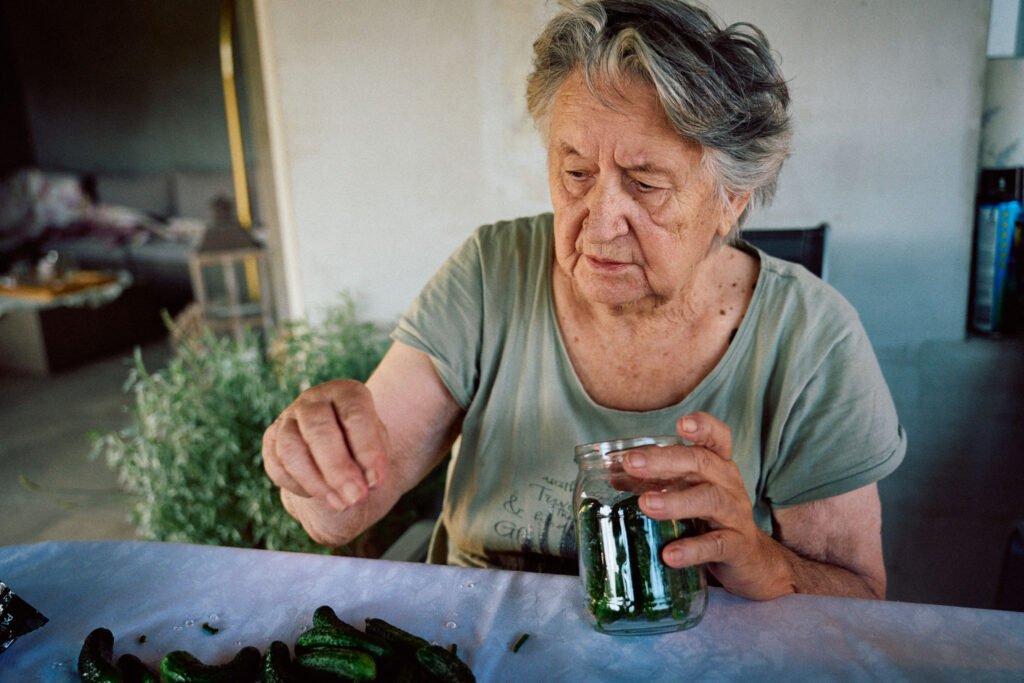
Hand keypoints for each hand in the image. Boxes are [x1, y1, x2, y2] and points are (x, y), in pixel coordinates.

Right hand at [262, 379, 388, 512]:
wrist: (341, 451)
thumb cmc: (363, 447)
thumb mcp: (377, 450)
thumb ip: (371, 464)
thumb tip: (361, 485)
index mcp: (346, 393)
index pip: (354, 415)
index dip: (366, 450)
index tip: (376, 481)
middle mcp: (314, 400)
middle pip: (318, 431)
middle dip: (338, 469)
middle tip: (355, 497)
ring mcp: (288, 417)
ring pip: (292, 450)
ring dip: (316, 482)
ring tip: (341, 504)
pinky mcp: (271, 439)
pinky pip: (277, 466)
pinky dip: (298, 485)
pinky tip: (320, 495)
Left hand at [620, 412, 793, 599]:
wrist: (748, 558)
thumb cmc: (710, 517)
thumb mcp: (687, 492)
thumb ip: (655, 481)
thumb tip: (613, 474)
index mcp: (717, 466)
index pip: (717, 437)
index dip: (703, 427)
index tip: (681, 424)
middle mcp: (729, 484)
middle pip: (702, 462)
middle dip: (664, 460)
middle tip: (631, 463)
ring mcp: (735, 514)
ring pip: (710, 499)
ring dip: (675, 501)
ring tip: (646, 504)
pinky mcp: (736, 546)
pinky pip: (716, 544)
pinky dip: (692, 549)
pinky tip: (669, 554)